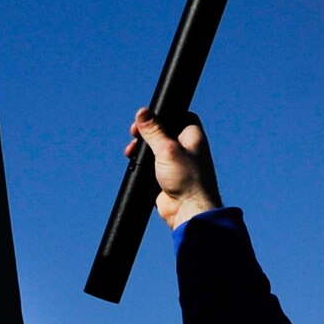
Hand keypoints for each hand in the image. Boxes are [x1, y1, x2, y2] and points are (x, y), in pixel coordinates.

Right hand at [126, 107, 223, 229]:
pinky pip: (151, 165)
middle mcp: (185, 147)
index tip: (147, 116)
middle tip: (134, 133)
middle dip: (146, 132)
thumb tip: (142, 112)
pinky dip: (142, 163)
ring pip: (154, 148)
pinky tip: (134, 163)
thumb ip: (154, 131)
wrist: (189, 211)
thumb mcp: (167, 149)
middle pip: (163, 131)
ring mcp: (175, 162)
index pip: (179, 115)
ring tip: (131, 151)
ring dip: (141, 148)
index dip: (163, 113)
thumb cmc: (187, 179)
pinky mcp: (165, 176)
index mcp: (192, 136)